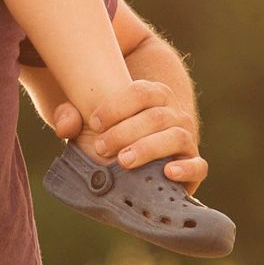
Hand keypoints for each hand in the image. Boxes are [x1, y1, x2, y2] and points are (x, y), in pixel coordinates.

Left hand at [42, 74, 207, 186]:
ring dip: (148, 147)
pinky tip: (167, 172)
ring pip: (175, 136)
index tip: (94, 122)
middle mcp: (174, 114)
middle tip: (100, 147)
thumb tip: (64, 125)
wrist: (138, 159)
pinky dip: (186, 168)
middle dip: (125, 131)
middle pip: (156, 115)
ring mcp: (186, 139)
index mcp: (154, 95)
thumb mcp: (89, 123)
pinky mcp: (192, 165)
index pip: (141, 92)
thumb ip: (71, 117)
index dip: (117, 105)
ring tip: (122, 160)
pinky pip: (199, 166)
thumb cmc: (110, 134)